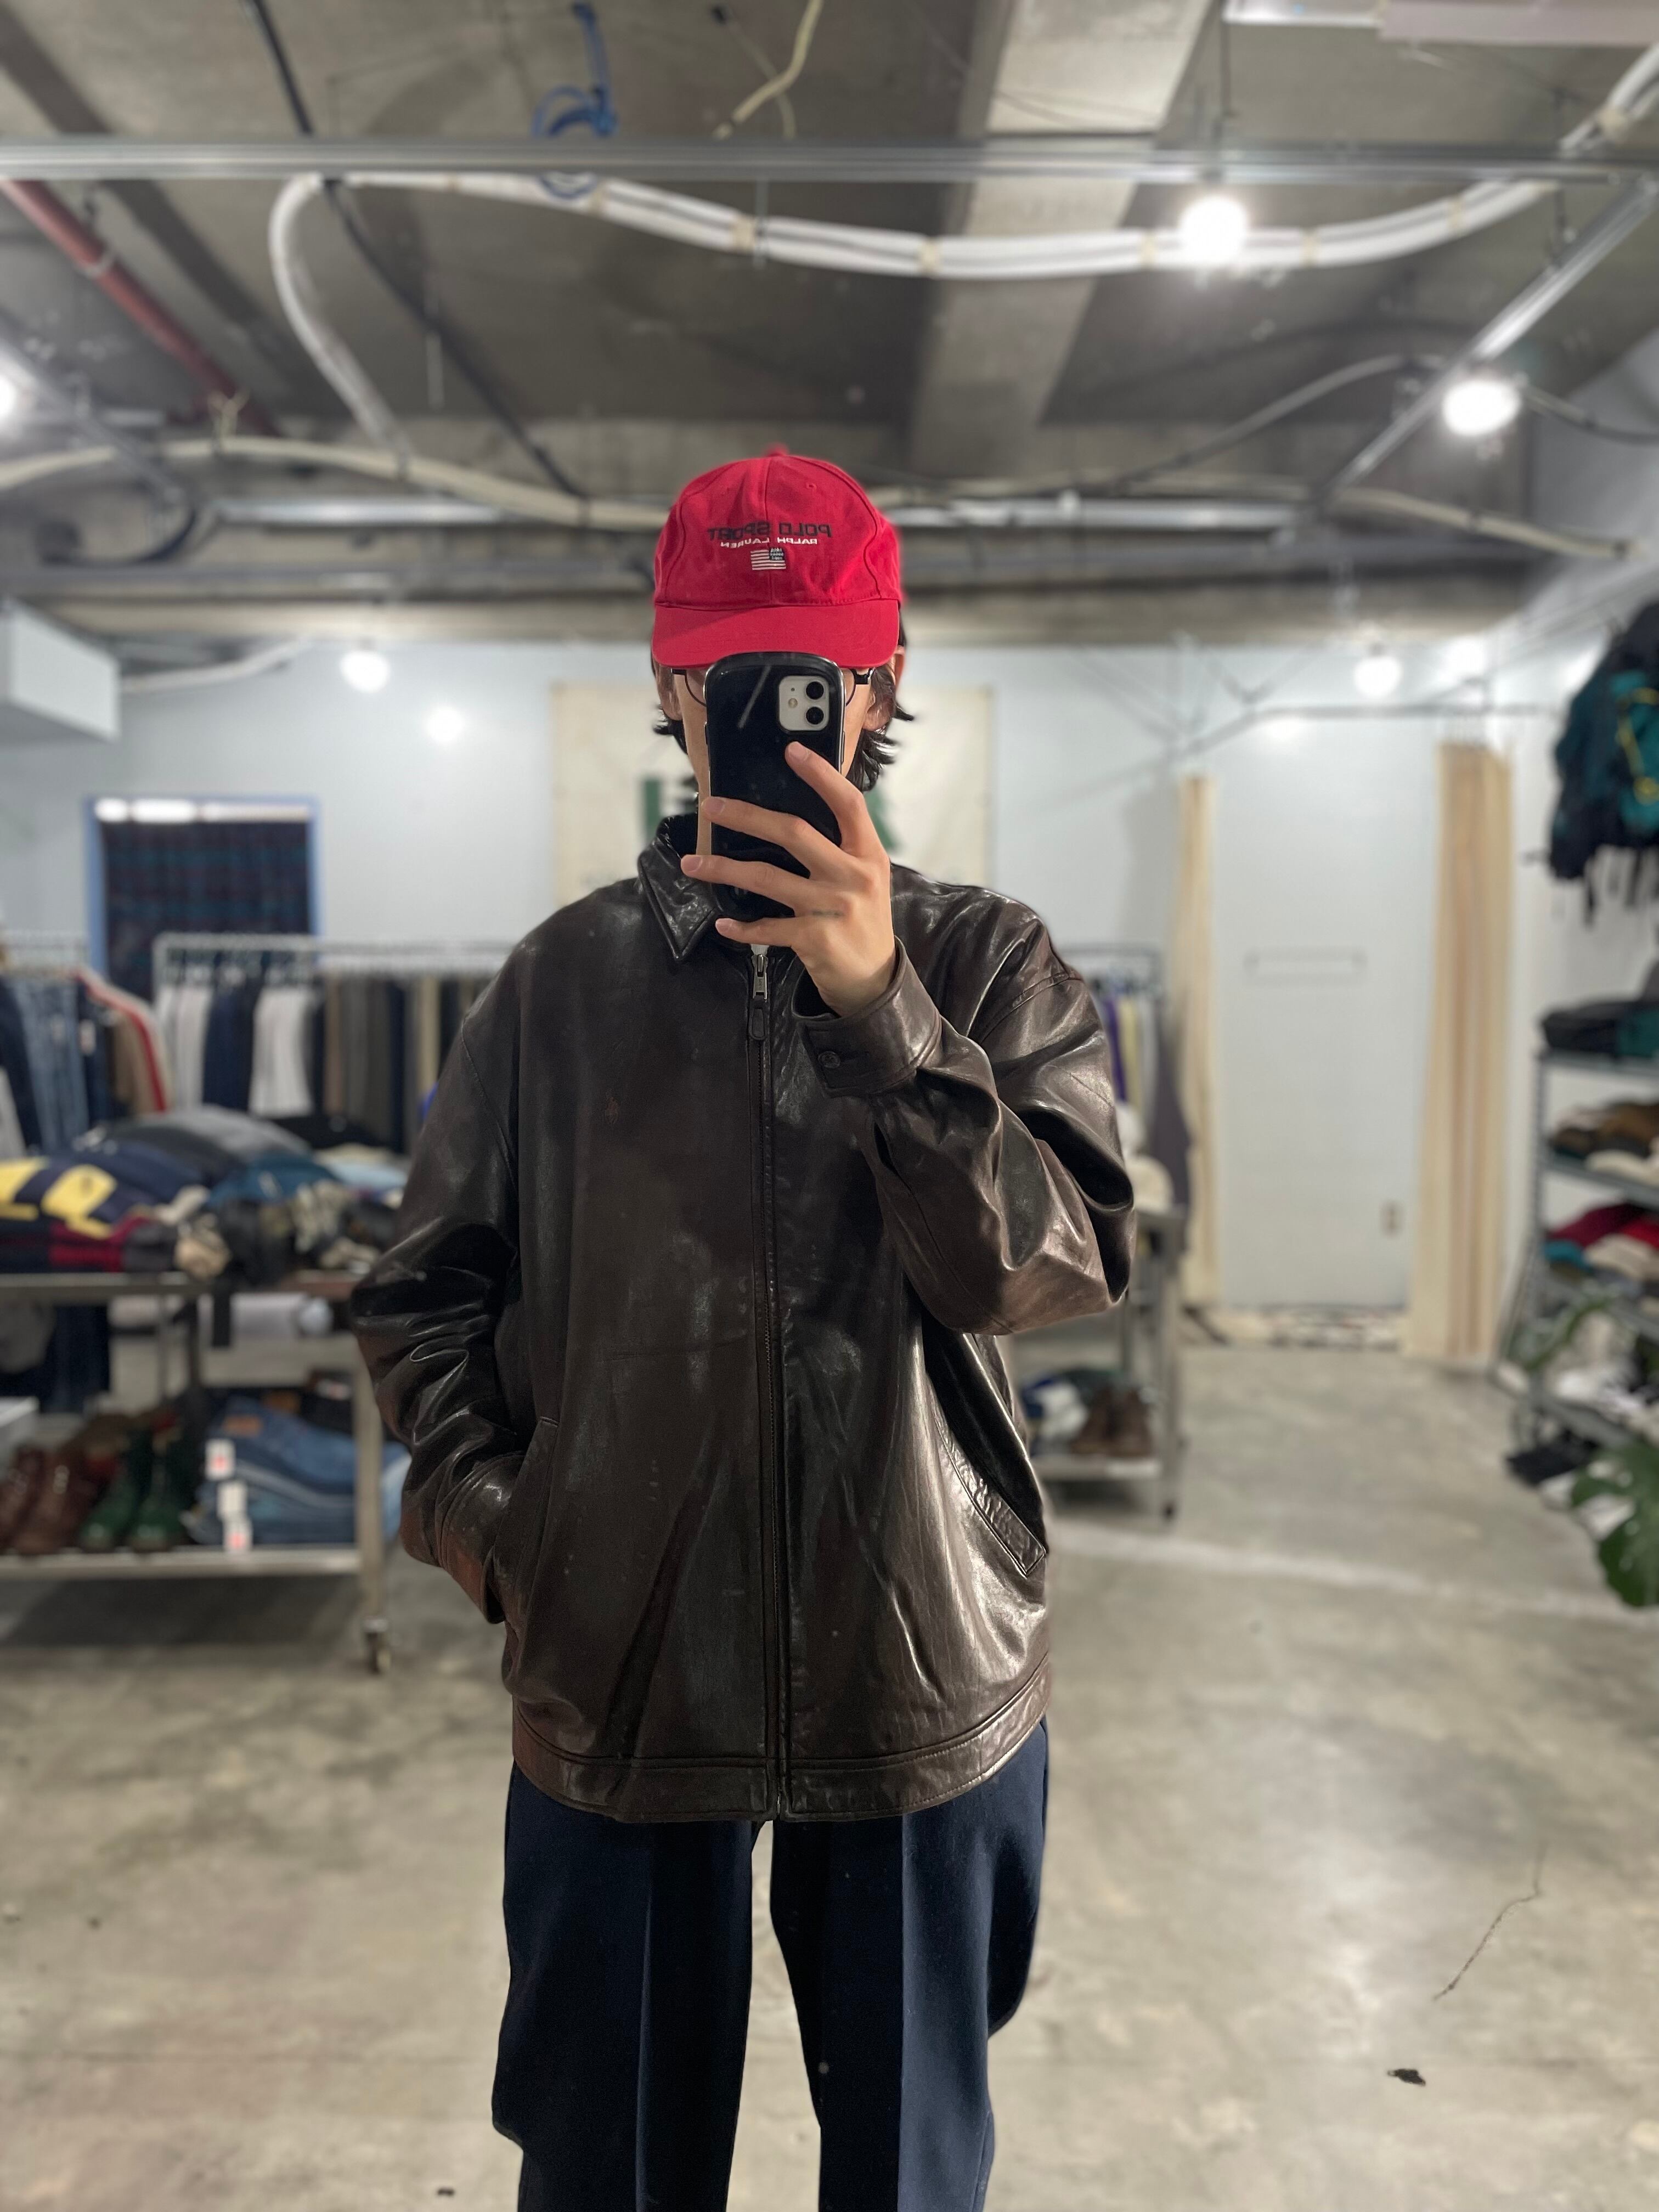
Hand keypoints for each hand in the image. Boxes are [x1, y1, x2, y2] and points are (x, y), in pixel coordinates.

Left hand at [680, 743, 897, 1015]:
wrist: (874, 979)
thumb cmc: (862, 919)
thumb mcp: (865, 877)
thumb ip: (839, 847)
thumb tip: (790, 814)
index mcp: (868, 854)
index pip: (848, 804)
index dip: (821, 775)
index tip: (792, 751)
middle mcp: (853, 876)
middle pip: (795, 833)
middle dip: (747, 816)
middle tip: (712, 806)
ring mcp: (833, 908)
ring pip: (767, 878)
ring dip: (723, 869)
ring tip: (693, 863)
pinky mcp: (814, 939)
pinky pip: (766, 928)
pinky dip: (741, 927)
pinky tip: (722, 923)